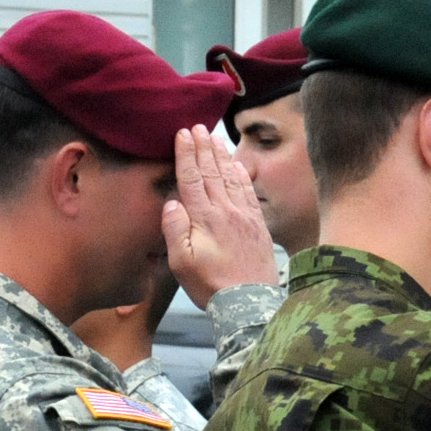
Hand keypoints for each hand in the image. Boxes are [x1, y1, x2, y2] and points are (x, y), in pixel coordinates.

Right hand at [164, 126, 277, 308]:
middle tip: (198, 126)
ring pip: (231, 178)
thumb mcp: (181, 262)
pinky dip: (242, 176)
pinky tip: (238, 165)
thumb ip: (175, 229)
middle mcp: (227, 211)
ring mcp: (245, 218)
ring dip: (222, 156)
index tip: (182, 133)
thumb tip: (172, 202)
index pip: (192, 177)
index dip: (186, 153)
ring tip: (215, 137)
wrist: (250, 304)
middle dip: (203, 147)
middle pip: (212, 172)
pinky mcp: (258, 227)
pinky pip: (249, 194)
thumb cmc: (211, 285)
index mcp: (205, 217)